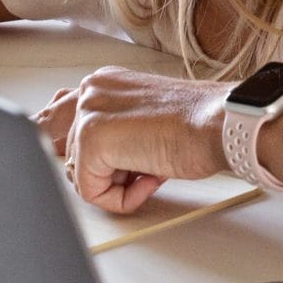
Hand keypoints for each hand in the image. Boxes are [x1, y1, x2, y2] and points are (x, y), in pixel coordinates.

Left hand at [43, 66, 232, 214]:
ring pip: (80, 174)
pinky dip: (121, 199)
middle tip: (133, 172)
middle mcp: (91, 90)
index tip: (77, 164)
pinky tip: (151, 179)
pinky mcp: (92, 138)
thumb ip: (115, 136)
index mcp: (103, 83)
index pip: (62, 118)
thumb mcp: (145, 123)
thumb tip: (101, 164)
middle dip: (97, 170)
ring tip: (152, 170)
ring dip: (116, 184)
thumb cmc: (198, 125)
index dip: (73, 151)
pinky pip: (90, 191)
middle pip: (62, 148)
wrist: (220, 124)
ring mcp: (89, 112)